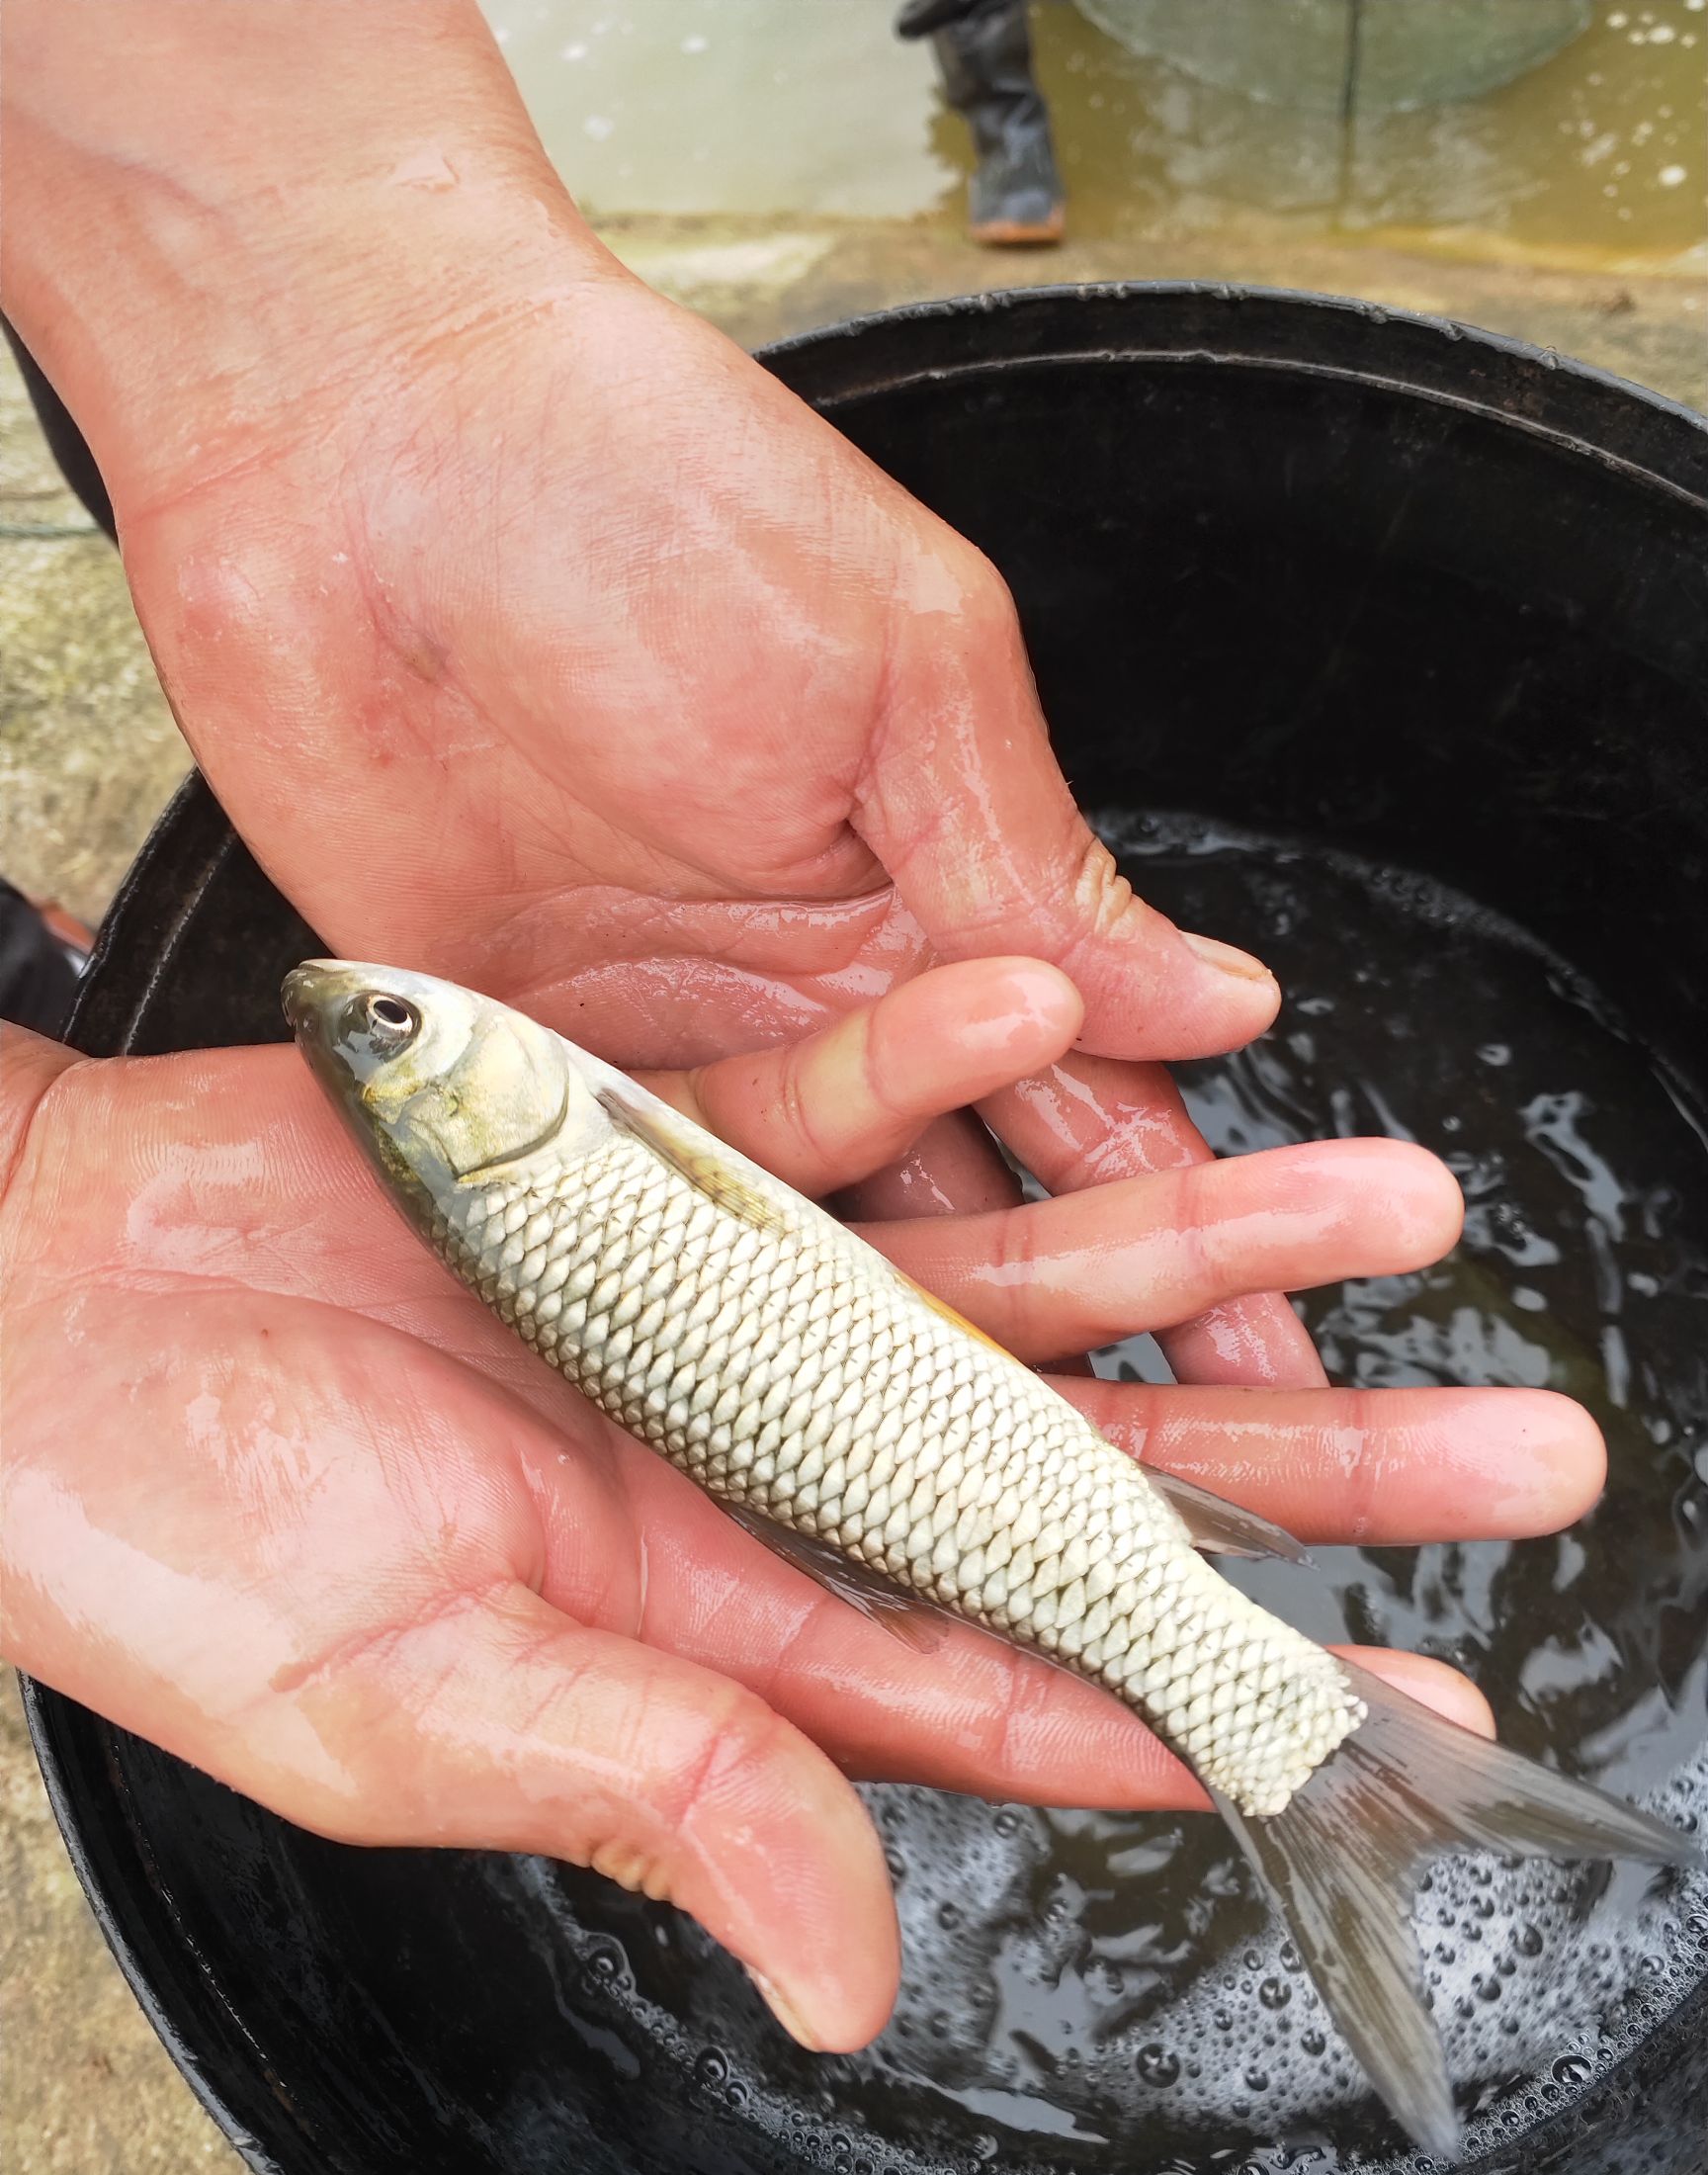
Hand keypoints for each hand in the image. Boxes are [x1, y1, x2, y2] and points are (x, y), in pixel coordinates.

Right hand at [2, 960, 1602, 2049]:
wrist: (26, 1316)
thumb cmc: (168, 1534)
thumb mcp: (416, 1708)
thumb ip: (665, 1797)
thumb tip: (857, 1975)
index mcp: (713, 1623)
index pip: (1018, 1668)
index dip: (1213, 1689)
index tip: (1396, 1699)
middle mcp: (755, 1462)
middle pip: (1082, 1471)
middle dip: (1304, 1463)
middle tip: (1514, 1449)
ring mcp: (720, 1309)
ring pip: (1011, 1280)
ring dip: (1200, 1246)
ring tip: (1384, 1201)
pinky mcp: (656, 1166)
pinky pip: (836, 1113)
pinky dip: (940, 1067)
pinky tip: (1067, 1014)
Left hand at [4, 0, 1314, 1389]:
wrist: (360, 434)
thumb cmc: (643, 488)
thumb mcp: (891, 664)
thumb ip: (1028, 861)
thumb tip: (1217, 1002)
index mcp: (938, 895)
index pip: (1102, 1107)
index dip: (1200, 1244)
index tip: (1283, 1366)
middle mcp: (821, 1005)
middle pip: (974, 1222)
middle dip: (1079, 1359)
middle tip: (1168, 1500)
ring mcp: (673, 1057)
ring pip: (813, 1262)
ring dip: (892, 1377)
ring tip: (977, 1509)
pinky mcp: (523, 1087)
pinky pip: (624, 1238)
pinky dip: (689, 1321)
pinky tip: (753, 1415)